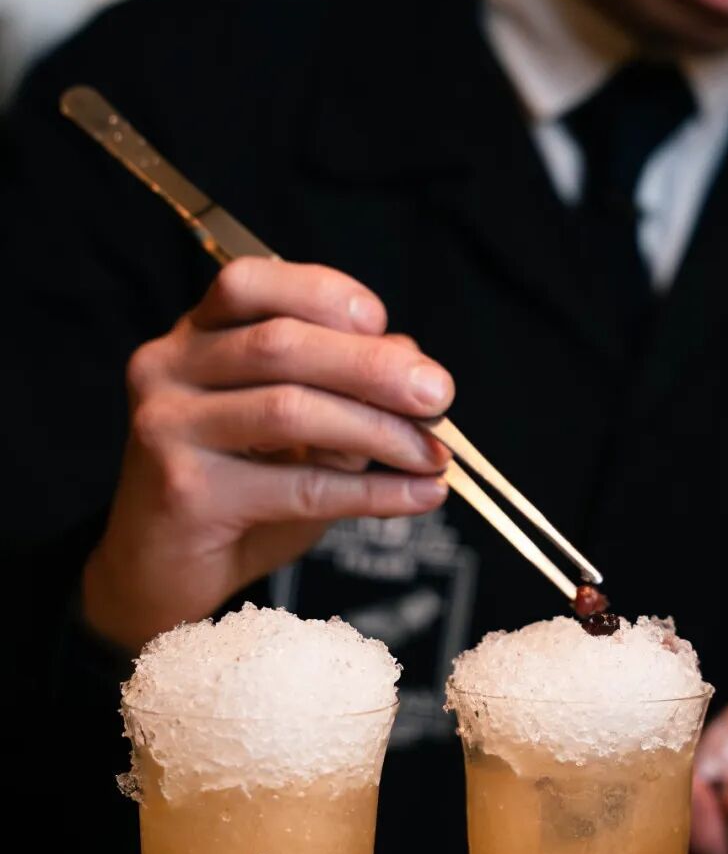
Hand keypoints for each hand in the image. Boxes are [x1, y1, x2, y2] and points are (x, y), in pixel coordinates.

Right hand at [82, 258, 454, 652]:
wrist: (163, 571)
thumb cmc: (238, 488)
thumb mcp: (297, 427)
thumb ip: (343, 388)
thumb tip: (415, 362)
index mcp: (194, 335)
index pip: (249, 282)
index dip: (324, 294)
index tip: (387, 323)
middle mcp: (168, 369)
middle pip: (278, 345)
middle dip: (372, 367)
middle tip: (438, 395)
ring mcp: (168, 428)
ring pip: (289, 411)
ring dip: (379, 431)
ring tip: (433, 454)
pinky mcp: (185, 493)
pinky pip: (298, 487)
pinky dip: (372, 492)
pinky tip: (417, 495)